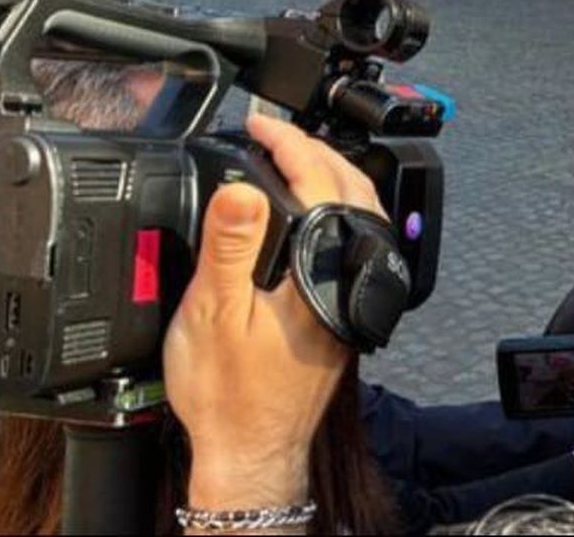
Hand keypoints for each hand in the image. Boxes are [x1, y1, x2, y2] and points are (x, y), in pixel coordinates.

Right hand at [164, 113, 385, 510]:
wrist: (252, 447)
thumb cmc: (231, 393)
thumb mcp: (212, 313)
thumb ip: (230, 246)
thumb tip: (242, 189)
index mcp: (320, 270)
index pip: (318, 182)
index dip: (288, 143)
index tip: (260, 124)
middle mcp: (349, 277)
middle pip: (352, 189)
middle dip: (315, 150)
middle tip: (274, 133)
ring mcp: (353, 292)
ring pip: (361, 213)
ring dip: (332, 176)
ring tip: (293, 159)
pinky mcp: (348, 306)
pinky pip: (355, 238)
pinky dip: (336, 208)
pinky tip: (311, 213)